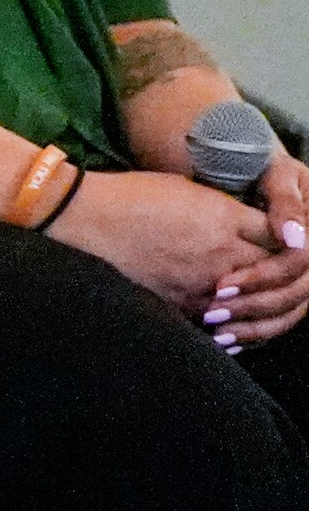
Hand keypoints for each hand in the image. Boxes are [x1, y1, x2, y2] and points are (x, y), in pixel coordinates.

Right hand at [52, 170, 276, 332]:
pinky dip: (232, 328)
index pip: (288, 240)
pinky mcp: (175, 303)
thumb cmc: (134, 194)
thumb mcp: (191, 189)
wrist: (84, 216)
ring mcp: (198, 282)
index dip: (296, 245)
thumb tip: (259, 226)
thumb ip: (231, 212)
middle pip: (277, 274)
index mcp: (226, 219)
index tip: (293, 247)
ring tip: (266, 307)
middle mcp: (220, 253)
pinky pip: (218, 323)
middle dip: (286, 279)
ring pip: (253, 305)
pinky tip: (234, 329)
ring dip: (263, 306)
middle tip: (286, 281)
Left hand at [223, 156, 308, 351]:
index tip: (222, 285)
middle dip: (254, 306)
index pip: (298, 264)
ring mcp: (303, 274)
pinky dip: (256, 332)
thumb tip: (295, 238)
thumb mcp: (276, 176)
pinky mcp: (287, 286)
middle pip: (296, 293)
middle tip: (211, 313)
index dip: (263, 276)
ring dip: (255, 326)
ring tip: (215, 333)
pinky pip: (281, 317)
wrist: (254, 170)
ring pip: (291, 311)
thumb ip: (286, 204)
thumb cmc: (264, 169)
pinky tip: (228, 341)